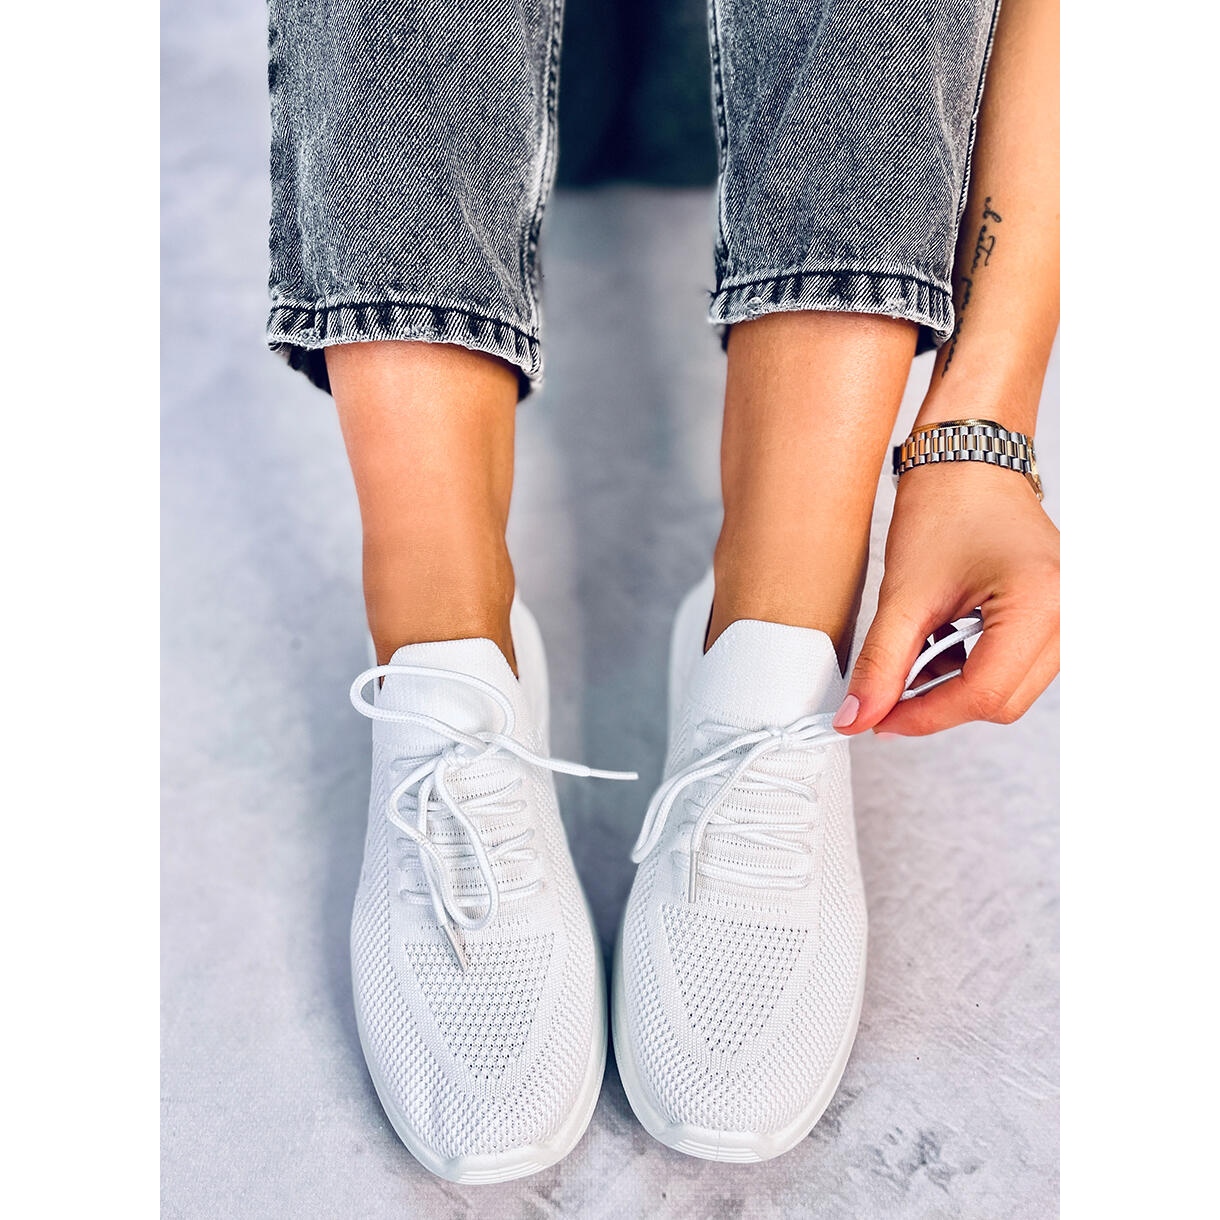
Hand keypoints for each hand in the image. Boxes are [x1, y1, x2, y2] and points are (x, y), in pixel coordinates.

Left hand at [834, 460, 1058, 735]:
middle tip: (884, 695)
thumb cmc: (944, 507)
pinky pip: (1015, 670)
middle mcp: (1071, 615)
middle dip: (937, 706)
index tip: (876, 721)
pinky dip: (969, 670)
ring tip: (911, 657)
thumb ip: (881, 663)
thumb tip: (858, 717)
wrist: (968, 464)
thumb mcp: (903, 593)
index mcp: (1041, 602)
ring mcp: (1070, 619)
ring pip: (1008, 692)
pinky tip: (938, 647)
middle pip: (1001, 702)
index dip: (923, 716)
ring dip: (953, 688)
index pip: (984, 695)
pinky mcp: (1057, 621)